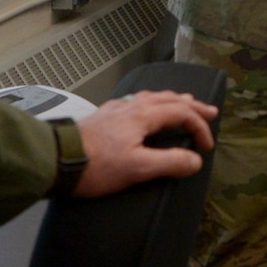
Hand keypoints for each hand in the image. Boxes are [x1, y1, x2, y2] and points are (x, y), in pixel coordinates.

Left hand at [71, 89, 218, 197]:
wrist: (56, 161)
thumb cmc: (97, 166)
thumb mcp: (137, 169)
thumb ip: (169, 163)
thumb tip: (195, 161)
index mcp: (143, 115)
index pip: (182, 114)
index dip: (199, 128)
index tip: (207, 148)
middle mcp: (131, 105)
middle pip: (169, 99)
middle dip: (192, 106)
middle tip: (211, 111)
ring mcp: (116, 108)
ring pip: (152, 97)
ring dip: (173, 101)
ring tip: (185, 102)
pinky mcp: (104, 116)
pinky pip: (137, 101)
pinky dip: (154, 103)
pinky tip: (147, 109)